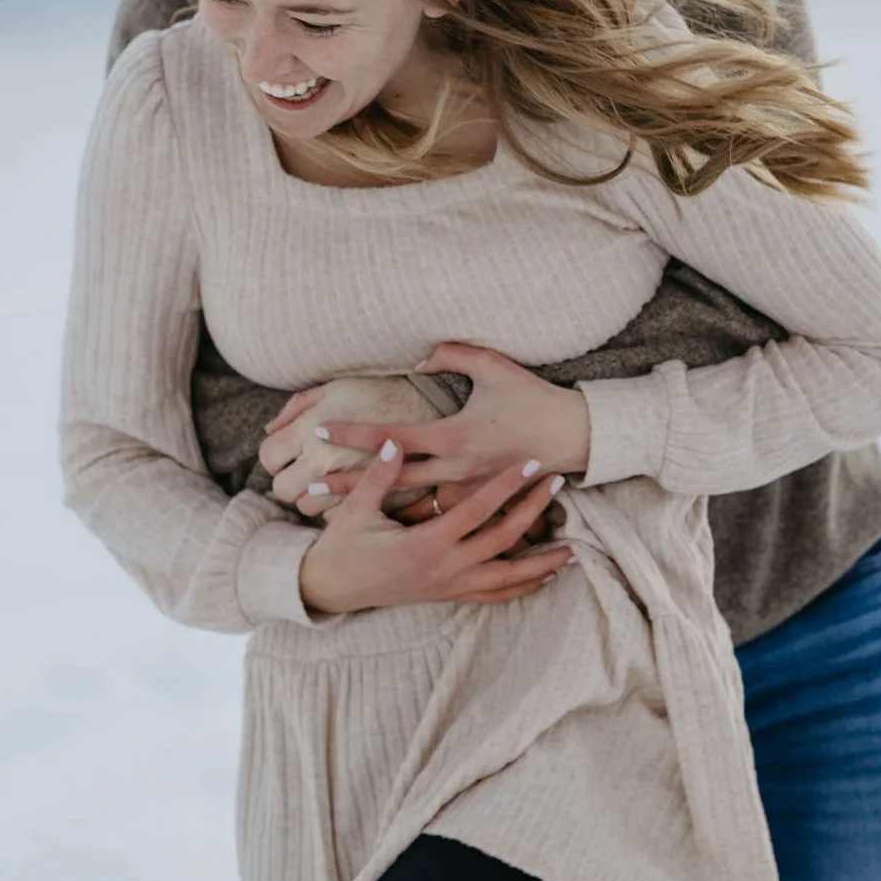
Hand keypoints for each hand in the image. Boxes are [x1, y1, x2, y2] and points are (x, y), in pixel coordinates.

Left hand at [263, 344, 591, 518]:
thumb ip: (453, 355)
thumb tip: (418, 356)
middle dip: (346, 486)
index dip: (355, 431)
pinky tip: (378, 524)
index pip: (392, 437)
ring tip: (330, 514)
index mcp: (454, 437)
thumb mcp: (494, 367)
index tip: (322, 428)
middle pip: (388, 482)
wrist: (575, 437)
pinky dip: (406, 520)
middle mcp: (455, 471)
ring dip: (372, 510)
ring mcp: (466, 493)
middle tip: (305, 487)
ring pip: (408, 507)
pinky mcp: (478, 504)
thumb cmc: (533, 399)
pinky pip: (435, 517)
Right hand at [294, 437, 577, 618]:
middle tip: (558, 485)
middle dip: (533, 511)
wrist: (332, 589)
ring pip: (507, 577)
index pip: (477, 510)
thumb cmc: (343, 547)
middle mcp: (444, 569)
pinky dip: (520, 587)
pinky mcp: (448, 596)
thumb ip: (379, 477)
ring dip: (540, 563)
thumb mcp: (356, 510)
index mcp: (425, 544)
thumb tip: (394, 442)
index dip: (506, 485)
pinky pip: (493, 595)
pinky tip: (542, 578)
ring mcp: (449, 586)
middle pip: (503, 539)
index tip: (530, 464)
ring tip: (571, 549)